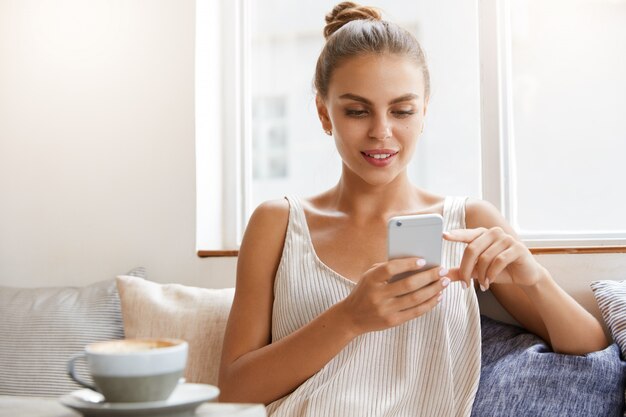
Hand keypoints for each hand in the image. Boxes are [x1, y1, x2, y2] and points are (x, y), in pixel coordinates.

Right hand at [338, 258, 453, 334]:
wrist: (351, 317)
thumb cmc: (364, 291)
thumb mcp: (369, 276)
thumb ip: (386, 268)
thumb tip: (415, 262)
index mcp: (371, 280)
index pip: (391, 268)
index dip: (408, 264)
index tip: (423, 261)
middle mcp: (378, 295)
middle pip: (408, 285)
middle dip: (429, 277)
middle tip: (442, 270)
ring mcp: (385, 310)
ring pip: (415, 299)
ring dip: (433, 290)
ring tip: (444, 282)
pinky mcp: (393, 321)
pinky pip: (415, 312)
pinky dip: (429, 303)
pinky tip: (438, 296)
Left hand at [443, 227, 546, 290]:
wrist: (526, 276)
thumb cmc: (500, 270)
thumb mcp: (478, 271)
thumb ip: (462, 271)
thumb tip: (443, 275)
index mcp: (483, 234)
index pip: (466, 234)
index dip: (455, 235)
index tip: (443, 235)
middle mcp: (494, 232)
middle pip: (472, 249)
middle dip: (465, 269)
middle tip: (464, 284)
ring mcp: (507, 238)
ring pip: (485, 257)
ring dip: (481, 275)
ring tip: (482, 285)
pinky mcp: (517, 247)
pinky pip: (498, 261)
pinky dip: (491, 274)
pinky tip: (490, 282)